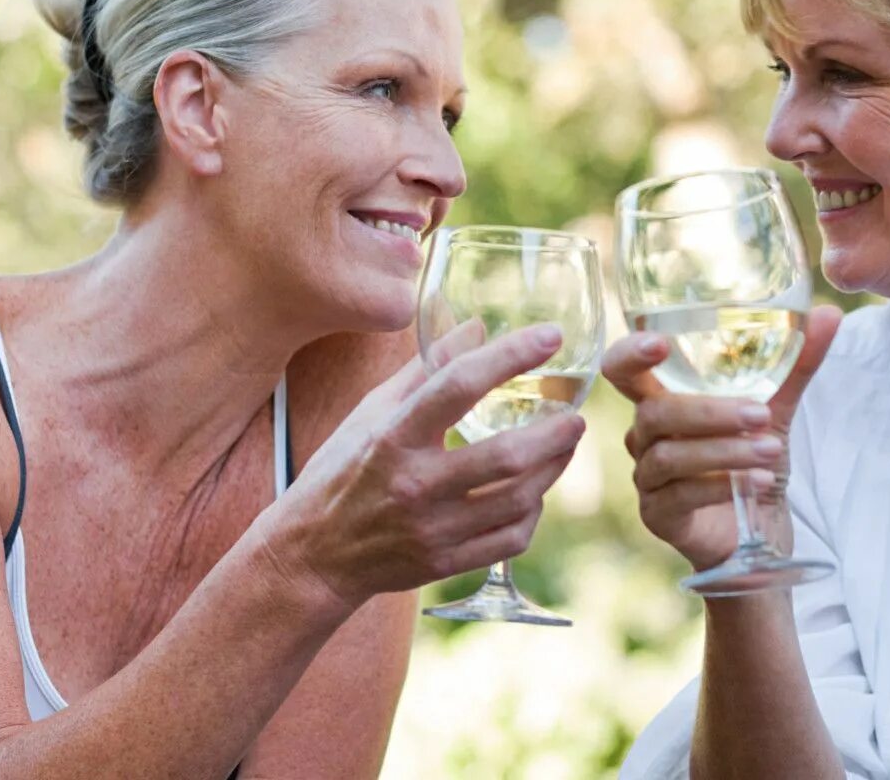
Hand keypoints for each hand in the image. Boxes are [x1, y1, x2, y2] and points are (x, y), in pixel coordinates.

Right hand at [264, 321, 583, 609]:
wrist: (314, 554)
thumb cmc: (344, 470)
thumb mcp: (373, 410)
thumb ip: (428, 368)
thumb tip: (477, 326)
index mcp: (392, 436)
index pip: (458, 385)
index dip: (510, 355)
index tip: (550, 336)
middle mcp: (414, 483)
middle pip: (506, 456)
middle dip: (555, 432)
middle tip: (575, 416)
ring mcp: (432, 529)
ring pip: (519, 498)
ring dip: (553, 468)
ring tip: (563, 446)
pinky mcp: (445, 562)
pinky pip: (512, 537)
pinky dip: (533, 511)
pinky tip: (534, 492)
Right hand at [601, 305, 841, 570]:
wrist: (758, 529)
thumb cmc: (753, 459)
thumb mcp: (775, 409)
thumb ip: (795, 363)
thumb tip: (828, 313)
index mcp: (661, 400)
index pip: (623, 369)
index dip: (630, 353)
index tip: (659, 343)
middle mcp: (644, 435)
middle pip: (655, 413)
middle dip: (709, 412)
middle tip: (760, 414)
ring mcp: (647, 477)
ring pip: (672, 455)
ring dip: (727, 451)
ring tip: (773, 451)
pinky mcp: (658, 515)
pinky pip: (681, 494)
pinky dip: (723, 485)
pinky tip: (761, 482)